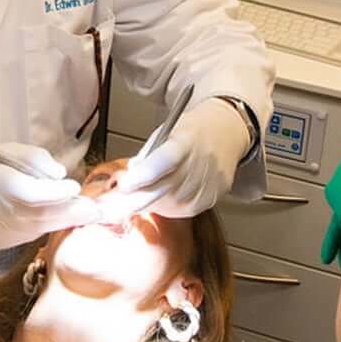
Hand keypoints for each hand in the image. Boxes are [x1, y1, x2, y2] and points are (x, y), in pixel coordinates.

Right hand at [0, 144, 99, 248]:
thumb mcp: (8, 150)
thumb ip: (36, 160)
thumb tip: (61, 176)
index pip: (28, 192)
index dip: (54, 193)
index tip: (75, 188)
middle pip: (38, 215)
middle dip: (71, 212)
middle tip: (97, 209)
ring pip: (38, 228)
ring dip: (64, 219)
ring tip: (88, 211)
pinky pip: (29, 234)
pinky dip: (46, 225)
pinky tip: (59, 216)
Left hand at [113, 98, 250, 218]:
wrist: (225, 131)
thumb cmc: (191, 131)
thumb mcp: (166, 133)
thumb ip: (147, 156)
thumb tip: (127, 178)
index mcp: (186, 140)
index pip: (163, 161)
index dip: (142, 176)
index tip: (124, 184)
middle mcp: (202, 161)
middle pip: (166, 188)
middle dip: (137, 200)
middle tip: (115, 206)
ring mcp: (211, 180)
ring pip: (174, 204)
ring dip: (152, 203)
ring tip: (141, 196)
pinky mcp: (215, 195)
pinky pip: (186, 210)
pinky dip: (169, 208)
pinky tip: (162, 199)